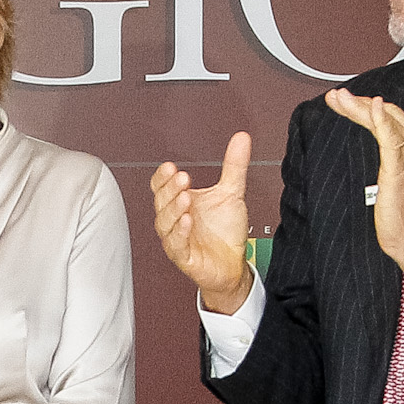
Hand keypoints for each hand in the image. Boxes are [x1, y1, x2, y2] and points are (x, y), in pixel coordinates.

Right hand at [148, 134, 256, 309]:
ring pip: (165, 223)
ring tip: (185, 196)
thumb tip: (241, 139)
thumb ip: (234, 165)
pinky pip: (176, 245)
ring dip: (173, 209)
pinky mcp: (184, 257)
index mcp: (180, 202)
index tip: (171, 167)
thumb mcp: (232, 193)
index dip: (163, 177)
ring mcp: (177, 238)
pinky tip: (187, 221)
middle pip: (161, 202)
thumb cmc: (225, 232)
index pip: (162, 186)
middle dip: (170, 189)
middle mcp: (175, 220)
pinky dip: (180, 232)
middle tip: (182, 177)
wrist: (232, 264)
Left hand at [321, 90, 403, 286]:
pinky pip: (390, 138)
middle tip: (336, 97)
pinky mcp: (401, 168)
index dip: (366, 106)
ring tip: (338, 99)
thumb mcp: (397, 180)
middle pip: (386, 114)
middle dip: (358, 103)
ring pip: (384, 121)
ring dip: (359, 107)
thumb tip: (372, 150)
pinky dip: (380, 119)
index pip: (390, 117)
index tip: (345, 101)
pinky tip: (371, 106)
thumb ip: (389, 158)